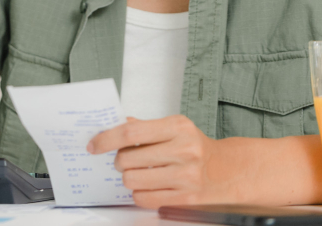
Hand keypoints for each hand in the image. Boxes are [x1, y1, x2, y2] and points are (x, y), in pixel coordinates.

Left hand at [88, 115, 239, 208]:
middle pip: (127, 159)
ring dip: (129, 177)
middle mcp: (183, 150)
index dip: (106, 139)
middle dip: (119, 161)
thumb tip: (115, 123)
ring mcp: (185, 176)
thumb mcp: (175, 127)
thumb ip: (144, 126)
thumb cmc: (196, 146)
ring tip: (138, 172)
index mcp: (177, 127)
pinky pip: (144, 198)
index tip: (94, 145)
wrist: (227, 170)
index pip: (130, 132)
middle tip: (124, 160)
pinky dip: (139, 193)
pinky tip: (148, 185)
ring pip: (132, 180)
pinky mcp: (185, 198)